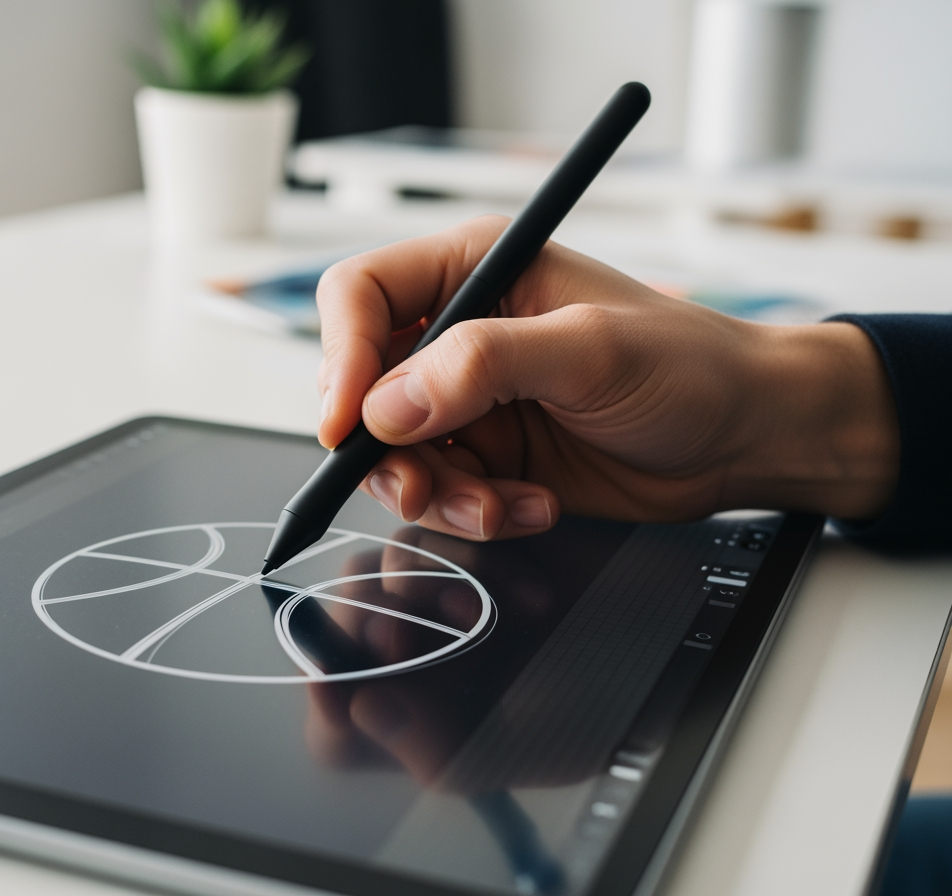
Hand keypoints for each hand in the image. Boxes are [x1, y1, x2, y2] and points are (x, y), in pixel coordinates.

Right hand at [316, 216, 899, 539]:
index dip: (341, 358)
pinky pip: (440, 494)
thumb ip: (483, 366)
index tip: (348, 423)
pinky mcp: (488, 456)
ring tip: (498, 505)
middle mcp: (460, 334)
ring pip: (394, 454)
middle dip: (387, 450)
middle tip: (424, 486)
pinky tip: (532, 506)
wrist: (745, 436)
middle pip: (363, 389)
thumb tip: (387, 405)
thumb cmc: (690, 364)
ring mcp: (470, 401)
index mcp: (475, 271)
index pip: (361, 298)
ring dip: (436, 494)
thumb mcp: (590, 350)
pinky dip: (474, 513)